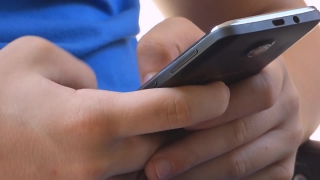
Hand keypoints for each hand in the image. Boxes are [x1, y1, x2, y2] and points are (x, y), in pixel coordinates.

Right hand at [0, 36, 228, 178]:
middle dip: (187, 125)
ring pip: (149, 166)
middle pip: (166, 142)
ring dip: (163, 146)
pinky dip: (137, 163)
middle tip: (200, 105)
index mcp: (90, 120)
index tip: (221, 90)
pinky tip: (133, 147)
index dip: (204, 99)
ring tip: (167, 125)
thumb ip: (81, 71)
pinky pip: (125, 179)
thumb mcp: (35, 60)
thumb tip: (99, 88)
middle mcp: (97, 161)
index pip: (170, 110)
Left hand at [138, 18, 302, 179]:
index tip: (184, 123)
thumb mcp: (182, 41)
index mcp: (270, 70)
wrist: (241, 90)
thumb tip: (152, 79)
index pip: (257, 90)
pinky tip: (189, 178)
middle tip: (158, 164)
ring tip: (165, 174)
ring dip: (201, 172)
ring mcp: (285, 137)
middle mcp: (285, 104)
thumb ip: (165, 50)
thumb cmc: (206, 65)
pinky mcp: (279, 165)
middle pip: (245, 131)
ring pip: (244, 162)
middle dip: (197, 150)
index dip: (220, 109)